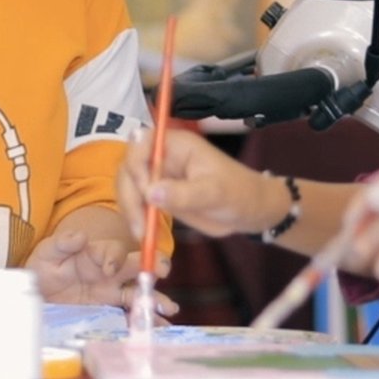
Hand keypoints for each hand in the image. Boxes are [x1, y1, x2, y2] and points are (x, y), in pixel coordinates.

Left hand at [27, 226, 176, 314]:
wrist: (37, 293)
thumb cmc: (44, 267)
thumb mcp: (47, 253)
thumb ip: (62, 244)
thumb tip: (80, 236)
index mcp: (96, 254)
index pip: (114, 250)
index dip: (115, 257)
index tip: (109, 269)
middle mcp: (110, 272)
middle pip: (136, 266)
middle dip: (152, 266)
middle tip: (162, 270)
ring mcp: (112, 292)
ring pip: (139, 292)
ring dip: (155, 298)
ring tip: (169, 308)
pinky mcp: (110, 311)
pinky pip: (131, 315)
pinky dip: (147, 321)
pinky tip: (161, 328)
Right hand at [118, 128, 290, 237]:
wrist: (249, 211)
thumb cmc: (239, 193)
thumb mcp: (215, 193)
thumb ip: (184, 193)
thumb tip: (150, 193)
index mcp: (176, 144)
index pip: (141, 143)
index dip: (136, 164)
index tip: (145, 190)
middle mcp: (162, 156)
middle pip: (128, 167)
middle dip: (129, 194)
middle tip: (140, 224)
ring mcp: (158, 176)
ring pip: (128, 186)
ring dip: (130, 209)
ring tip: (143, 233)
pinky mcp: (158, 195)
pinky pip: (137, 203)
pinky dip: (136, 218)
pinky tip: (145, 235)